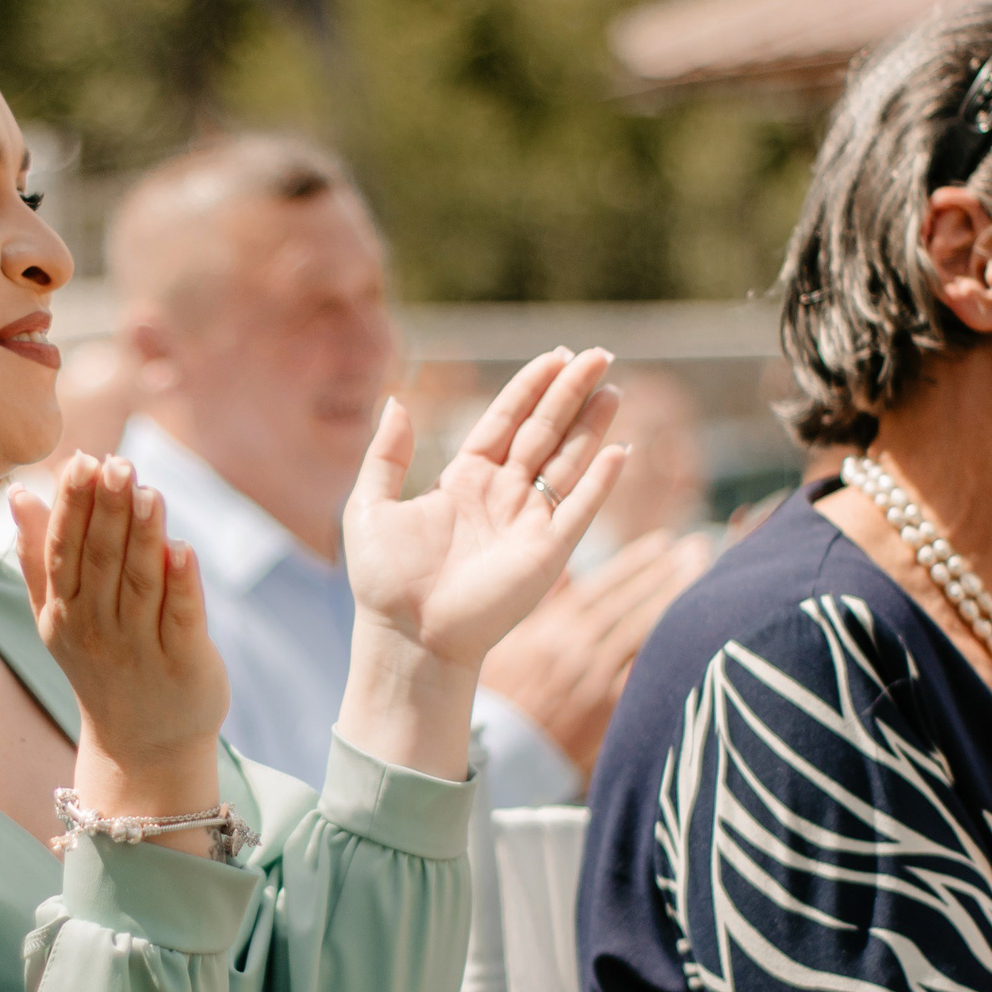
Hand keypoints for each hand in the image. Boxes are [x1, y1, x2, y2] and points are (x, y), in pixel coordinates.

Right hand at [14, 454, 226, 833]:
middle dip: (108, 510)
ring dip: (144, 536)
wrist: (142, 746)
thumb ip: (38, 555)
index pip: (64, 550)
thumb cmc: (101, 665)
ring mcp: (140, 648)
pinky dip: (182, 583)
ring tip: (149, 491)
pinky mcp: (185, 663)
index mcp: (63, 612)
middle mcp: (96, 628)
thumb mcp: (57, 617)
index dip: (73, 505)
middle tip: (118, 464)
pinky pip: (181, 617)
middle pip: (101, 560)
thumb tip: (20, 492)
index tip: (81, 460)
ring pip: (140, 583)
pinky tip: (183, 549)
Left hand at [336, 349, 625, 778]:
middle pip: (544, 432)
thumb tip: (396, 401)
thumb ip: (386, 454)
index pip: (505, 421)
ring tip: (614, 388)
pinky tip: (620, 449)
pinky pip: (580, 509)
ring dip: (592, 426)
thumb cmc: (384, 580)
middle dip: (570, 393)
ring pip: (567, 461)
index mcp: (463, 482)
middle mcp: (501, 497)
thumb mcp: (370, 505)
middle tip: (599, 355)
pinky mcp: (546, 553)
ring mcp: (527, 524)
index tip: (557, 356)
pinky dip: (601, 481)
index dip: (530, 387)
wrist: (406, 635)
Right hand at [481, 529, 713, 778]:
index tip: (664, 540)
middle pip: (629, 602)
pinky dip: (670, 646)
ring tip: (705, 577)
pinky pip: (646, 670)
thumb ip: (545, 605)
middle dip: (666, 571)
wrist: (509, 753)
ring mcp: (593, 678)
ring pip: (644, 631)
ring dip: (676, 600)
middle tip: (698, 547)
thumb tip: (569, 569)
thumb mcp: (512, 643)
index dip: (636, 560)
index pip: (601, 585)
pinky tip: (696, 630)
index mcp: (549, 629)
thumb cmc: (508, 694)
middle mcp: (573, 648)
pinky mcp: (610, 708)